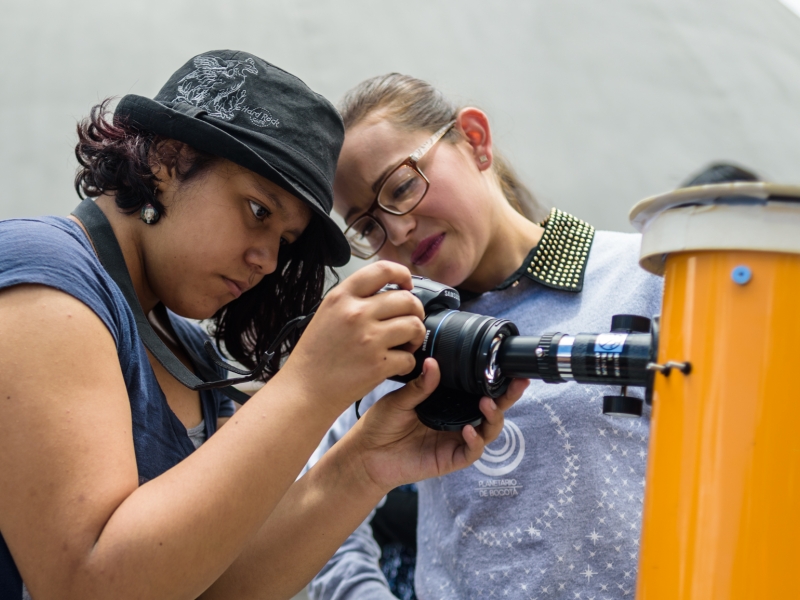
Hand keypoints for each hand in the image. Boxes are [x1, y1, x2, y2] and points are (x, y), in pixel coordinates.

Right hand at [280, 261, 425, 411]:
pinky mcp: (378, 365)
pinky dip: (407, 363)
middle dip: (416, 311)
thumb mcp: (327, 314)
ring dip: (415, 336)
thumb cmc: (315, 355)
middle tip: (409, 322)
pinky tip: (395, 365)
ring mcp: (369, 339)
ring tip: (405, 344)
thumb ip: (354, 300)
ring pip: (415, 326)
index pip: (383, 269)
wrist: (304, 390)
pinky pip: (409, 358)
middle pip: (407, 299)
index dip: (403, 274)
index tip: (407, 284)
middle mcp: (356, 314)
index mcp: (342, 297)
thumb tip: (390, 293)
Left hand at [347, 358, 528, 491]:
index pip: (477, 390)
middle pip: (492, 410)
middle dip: (507, 398)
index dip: (495, 381)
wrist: (365, 453)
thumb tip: (434, 363)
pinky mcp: (450, 459)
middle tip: (516, 383)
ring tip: (486, 405)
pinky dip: (475, 441)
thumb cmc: (382, 424)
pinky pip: (471, 452)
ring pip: (488, 431)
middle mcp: (457, 420)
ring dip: (493, 418)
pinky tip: (469, 430)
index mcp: (448, 402)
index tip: (506, 367)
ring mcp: (455, 440)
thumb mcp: (400, 400)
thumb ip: (420, 385)